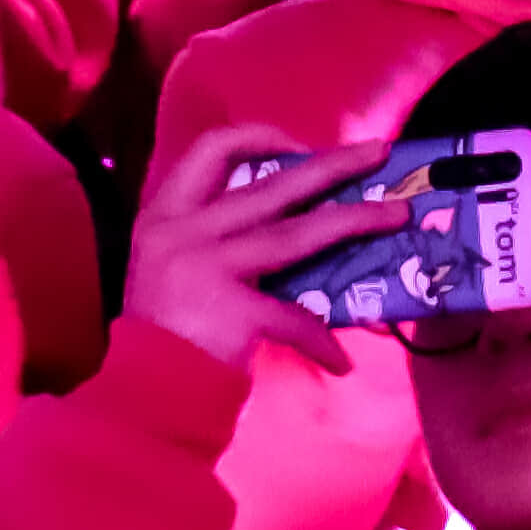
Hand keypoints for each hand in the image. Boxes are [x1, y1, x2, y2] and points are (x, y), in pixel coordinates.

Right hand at [120, 122, 410, 381]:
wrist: (132, 392)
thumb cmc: (153, 332)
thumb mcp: (165, 270)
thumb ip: (209, 244)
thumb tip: (278, 233)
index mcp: (164, 215)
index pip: (211, 150)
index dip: (258, 137)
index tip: (296, 146)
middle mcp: (184, 231)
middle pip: (274, 185)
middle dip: (332, 165)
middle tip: (376, 151)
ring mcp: (208, 268)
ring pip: (297, 233)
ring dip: (355, 221)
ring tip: (398, 214)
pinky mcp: (231, 312)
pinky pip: (293, 320)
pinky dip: (319, 341)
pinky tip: (340, 361)